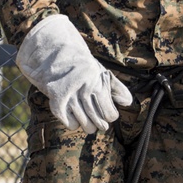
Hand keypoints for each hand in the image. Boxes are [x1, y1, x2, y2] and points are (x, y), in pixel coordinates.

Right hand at [17, 14, 132, 132]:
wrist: (55, 56)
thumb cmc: (82, 67)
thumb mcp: (101, 72)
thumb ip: (116, 87)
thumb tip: (127, 102)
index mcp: (96, 82)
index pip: (109, 113)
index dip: (110, 116)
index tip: (109, 115)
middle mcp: (83, 89)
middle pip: (97, 120)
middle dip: (101, 125)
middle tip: (101, 125)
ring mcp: (69, 96)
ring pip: (84, 123)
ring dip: (88, 126)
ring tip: (90, 125)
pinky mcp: (56, 101)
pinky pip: (69, 122)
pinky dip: (74, 124)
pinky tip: (76, 120)